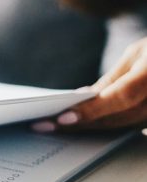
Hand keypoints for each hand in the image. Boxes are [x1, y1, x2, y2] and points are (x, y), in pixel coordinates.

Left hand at [32, 37, 146, 132]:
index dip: (92, 109)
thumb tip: (85, 97)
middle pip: (118, 118)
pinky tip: (83, 126)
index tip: (63, 118)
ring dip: (89, 129)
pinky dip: (106, 127)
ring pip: (123, 127)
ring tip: (55, 127)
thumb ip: (114, 78)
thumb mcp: (138, 53)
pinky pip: (131, 128)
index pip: (121, 96)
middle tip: (45, 125)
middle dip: (80, 123)